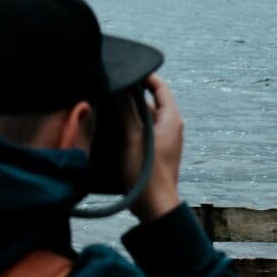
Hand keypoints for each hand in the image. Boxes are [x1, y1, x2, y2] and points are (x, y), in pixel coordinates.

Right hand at [120, 74, 183, 222]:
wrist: (154, 207)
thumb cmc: (147, 173)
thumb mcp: (133, 137)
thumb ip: (126, 110)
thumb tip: (119, 85)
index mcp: (171, 119)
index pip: (160, 87)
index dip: (144, 76)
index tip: (125, 69)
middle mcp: (171, 127)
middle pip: (149, 102)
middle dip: (130, 94)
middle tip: (109, 87)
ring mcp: (163, 140)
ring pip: (143, 117)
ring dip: (126, 111)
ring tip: (105, 103)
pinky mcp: (154, 152)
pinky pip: (141, 131)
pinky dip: (128, 126)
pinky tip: (110, 126)